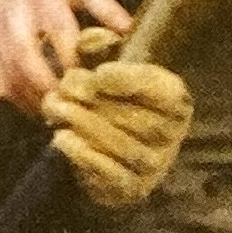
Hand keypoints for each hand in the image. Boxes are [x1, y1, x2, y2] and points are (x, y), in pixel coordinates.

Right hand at [0, 0, 133, 111]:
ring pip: (9, 73)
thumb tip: (128, 30)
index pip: (60, 33)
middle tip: (70, 105)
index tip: (91, 83)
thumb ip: (105, 7)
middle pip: (26, 57)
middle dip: (47, 85)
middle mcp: (16, 17)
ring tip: (57, 113)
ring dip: (32, 98)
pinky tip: (38, 109)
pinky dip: (17, 99)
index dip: (75, 61)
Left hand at [45, 32, 193, 209]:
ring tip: (56, 109)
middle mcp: (172, 134)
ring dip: (83, 125)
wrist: (112, 151)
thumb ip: (100, 45)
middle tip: (64, 89)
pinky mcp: (133, 189)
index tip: (99, 73)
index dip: (127, 80)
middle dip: (94, 102)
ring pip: (121, 145)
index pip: (158, 89)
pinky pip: (110, 174)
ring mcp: (155, 165)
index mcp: (175, 99)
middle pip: (135, 117)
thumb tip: (87, 43)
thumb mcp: (111, 65)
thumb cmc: (112, 99)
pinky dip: (83, 155)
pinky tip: (62, 137)